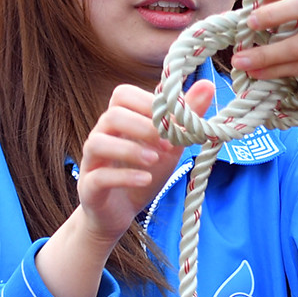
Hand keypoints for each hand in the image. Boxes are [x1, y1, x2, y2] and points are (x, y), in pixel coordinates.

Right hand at [77, 81, 213, 241]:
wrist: (121, 212)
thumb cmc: (145, 172)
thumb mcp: (171, 145)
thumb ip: (185, 117)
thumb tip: (208, 83)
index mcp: (119, 120)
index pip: (122, 94)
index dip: (149, 103)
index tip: (173, 121)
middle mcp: (101, 135)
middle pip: (111, 115)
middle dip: (143, 126)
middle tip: (168, 144)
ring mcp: (91, 161)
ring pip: (98, 143)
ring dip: (130, 149)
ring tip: (155, 160)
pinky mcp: (89, 187)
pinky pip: (99, 176)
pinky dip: (124, 176)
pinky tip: (145, 179)